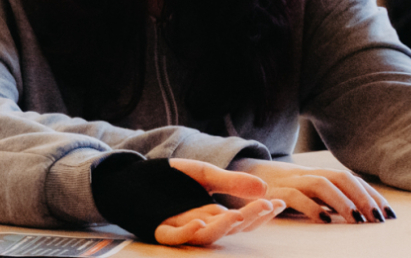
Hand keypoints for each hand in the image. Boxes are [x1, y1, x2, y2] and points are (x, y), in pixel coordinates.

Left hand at [155, 159, 285, 245]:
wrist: (130, 176)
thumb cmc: (169, 178)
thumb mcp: (202, 174)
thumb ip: (230, 181)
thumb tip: (264, 187)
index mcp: (213, 213)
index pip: (243, 219)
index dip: (261, 213)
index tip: (280, 202)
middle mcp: (201, 223)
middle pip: (229, 227)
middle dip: (250, 218)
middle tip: (267, 205)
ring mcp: (180, 227)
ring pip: (206, 235)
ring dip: (223, 226)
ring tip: (238, 214)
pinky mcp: (159, 228)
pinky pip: (174, 236)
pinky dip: (188, 232)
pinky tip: (200, 222)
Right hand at [231, 157, 391, 223]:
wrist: (232, 174)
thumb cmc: (272, 189)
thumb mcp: (300, 191)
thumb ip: (323, 199)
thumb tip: (355, 212)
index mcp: (313, 173)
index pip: (348, 178)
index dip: (370, 193)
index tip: (387, 212)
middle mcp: (303, 174)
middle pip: (338, 176)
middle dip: (362, 196)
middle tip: (377, 218)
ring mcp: (287, 181)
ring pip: (320, 183)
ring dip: (342, 201)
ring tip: (357, 220)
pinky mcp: (271, 192)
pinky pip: (294, 195)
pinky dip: (312, 207)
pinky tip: (325, 220)